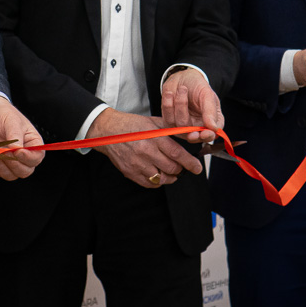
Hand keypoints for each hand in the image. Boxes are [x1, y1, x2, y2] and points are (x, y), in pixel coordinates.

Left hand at [0, 95, 44, 180]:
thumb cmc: (2, 114)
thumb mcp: (11, 121)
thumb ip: (15, 136)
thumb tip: (16, 150)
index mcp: (32, 143)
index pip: (37, 158)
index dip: (28, 158)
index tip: (17, 151)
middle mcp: (23, 155)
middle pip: (25, 171)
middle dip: (13, 163)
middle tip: (4, 151)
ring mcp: (10, 161)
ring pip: (10, 175)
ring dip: (1, 165)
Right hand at [88, 108, 203, 188]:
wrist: (108, 132)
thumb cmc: (132, 125)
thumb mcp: (154, 123)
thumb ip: (171, 131)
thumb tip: (190, 136)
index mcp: (154, 137)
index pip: (177, 154)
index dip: (189, 163)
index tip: (197, 168)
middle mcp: (146, 152)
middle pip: (171, 168)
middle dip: (180, 169)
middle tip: (181, 166)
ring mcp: (137, 164)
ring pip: (161, 179)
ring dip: (170, 177)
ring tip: (170, 171)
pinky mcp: (130, 172)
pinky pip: (149, 184)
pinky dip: (157, 181)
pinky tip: (158, 174)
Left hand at [159, 68, 222, 143]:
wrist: (183, 78)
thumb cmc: (198, 86)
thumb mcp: (207, 95)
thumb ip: (210, 111)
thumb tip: (214, 128)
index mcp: (211, 123)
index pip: (211, 135)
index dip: (207, 136)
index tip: (204, 133)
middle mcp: (196, 128)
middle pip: (193, 136)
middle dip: (190, 129)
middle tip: (188, 123)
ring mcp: (182, 127)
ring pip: (179, 125)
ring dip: (180, 105)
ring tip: (182, 88)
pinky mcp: (169, 122)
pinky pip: (167, 118)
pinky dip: (168, 104)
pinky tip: (170, 93)